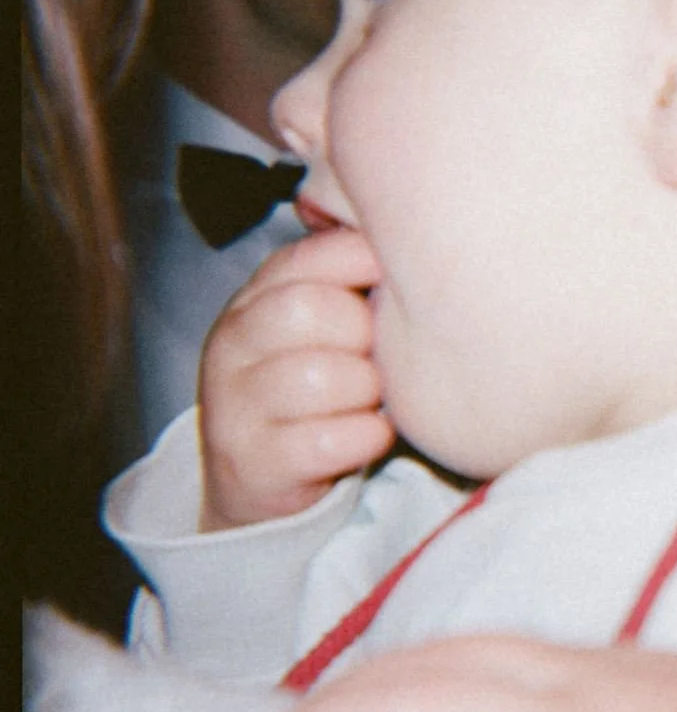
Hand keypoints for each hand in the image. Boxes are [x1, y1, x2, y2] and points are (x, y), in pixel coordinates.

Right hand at [198, 225, 395, 528]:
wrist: (258, 479)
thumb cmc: (316, 389)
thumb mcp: (322, 326)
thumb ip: (349, 278)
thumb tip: (409, 232)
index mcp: (255, 298)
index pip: (312, 255)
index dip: (365, 266)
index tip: (391, 288)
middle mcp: (232, 343)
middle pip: (312, 309)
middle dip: (362, 335)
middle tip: (371, 358)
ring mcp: (234, 404)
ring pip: (323, 376)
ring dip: (366, 392)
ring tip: (366, 401)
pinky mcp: (253, 462)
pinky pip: (329, 441)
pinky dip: (365, 437)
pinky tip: (367, 435)